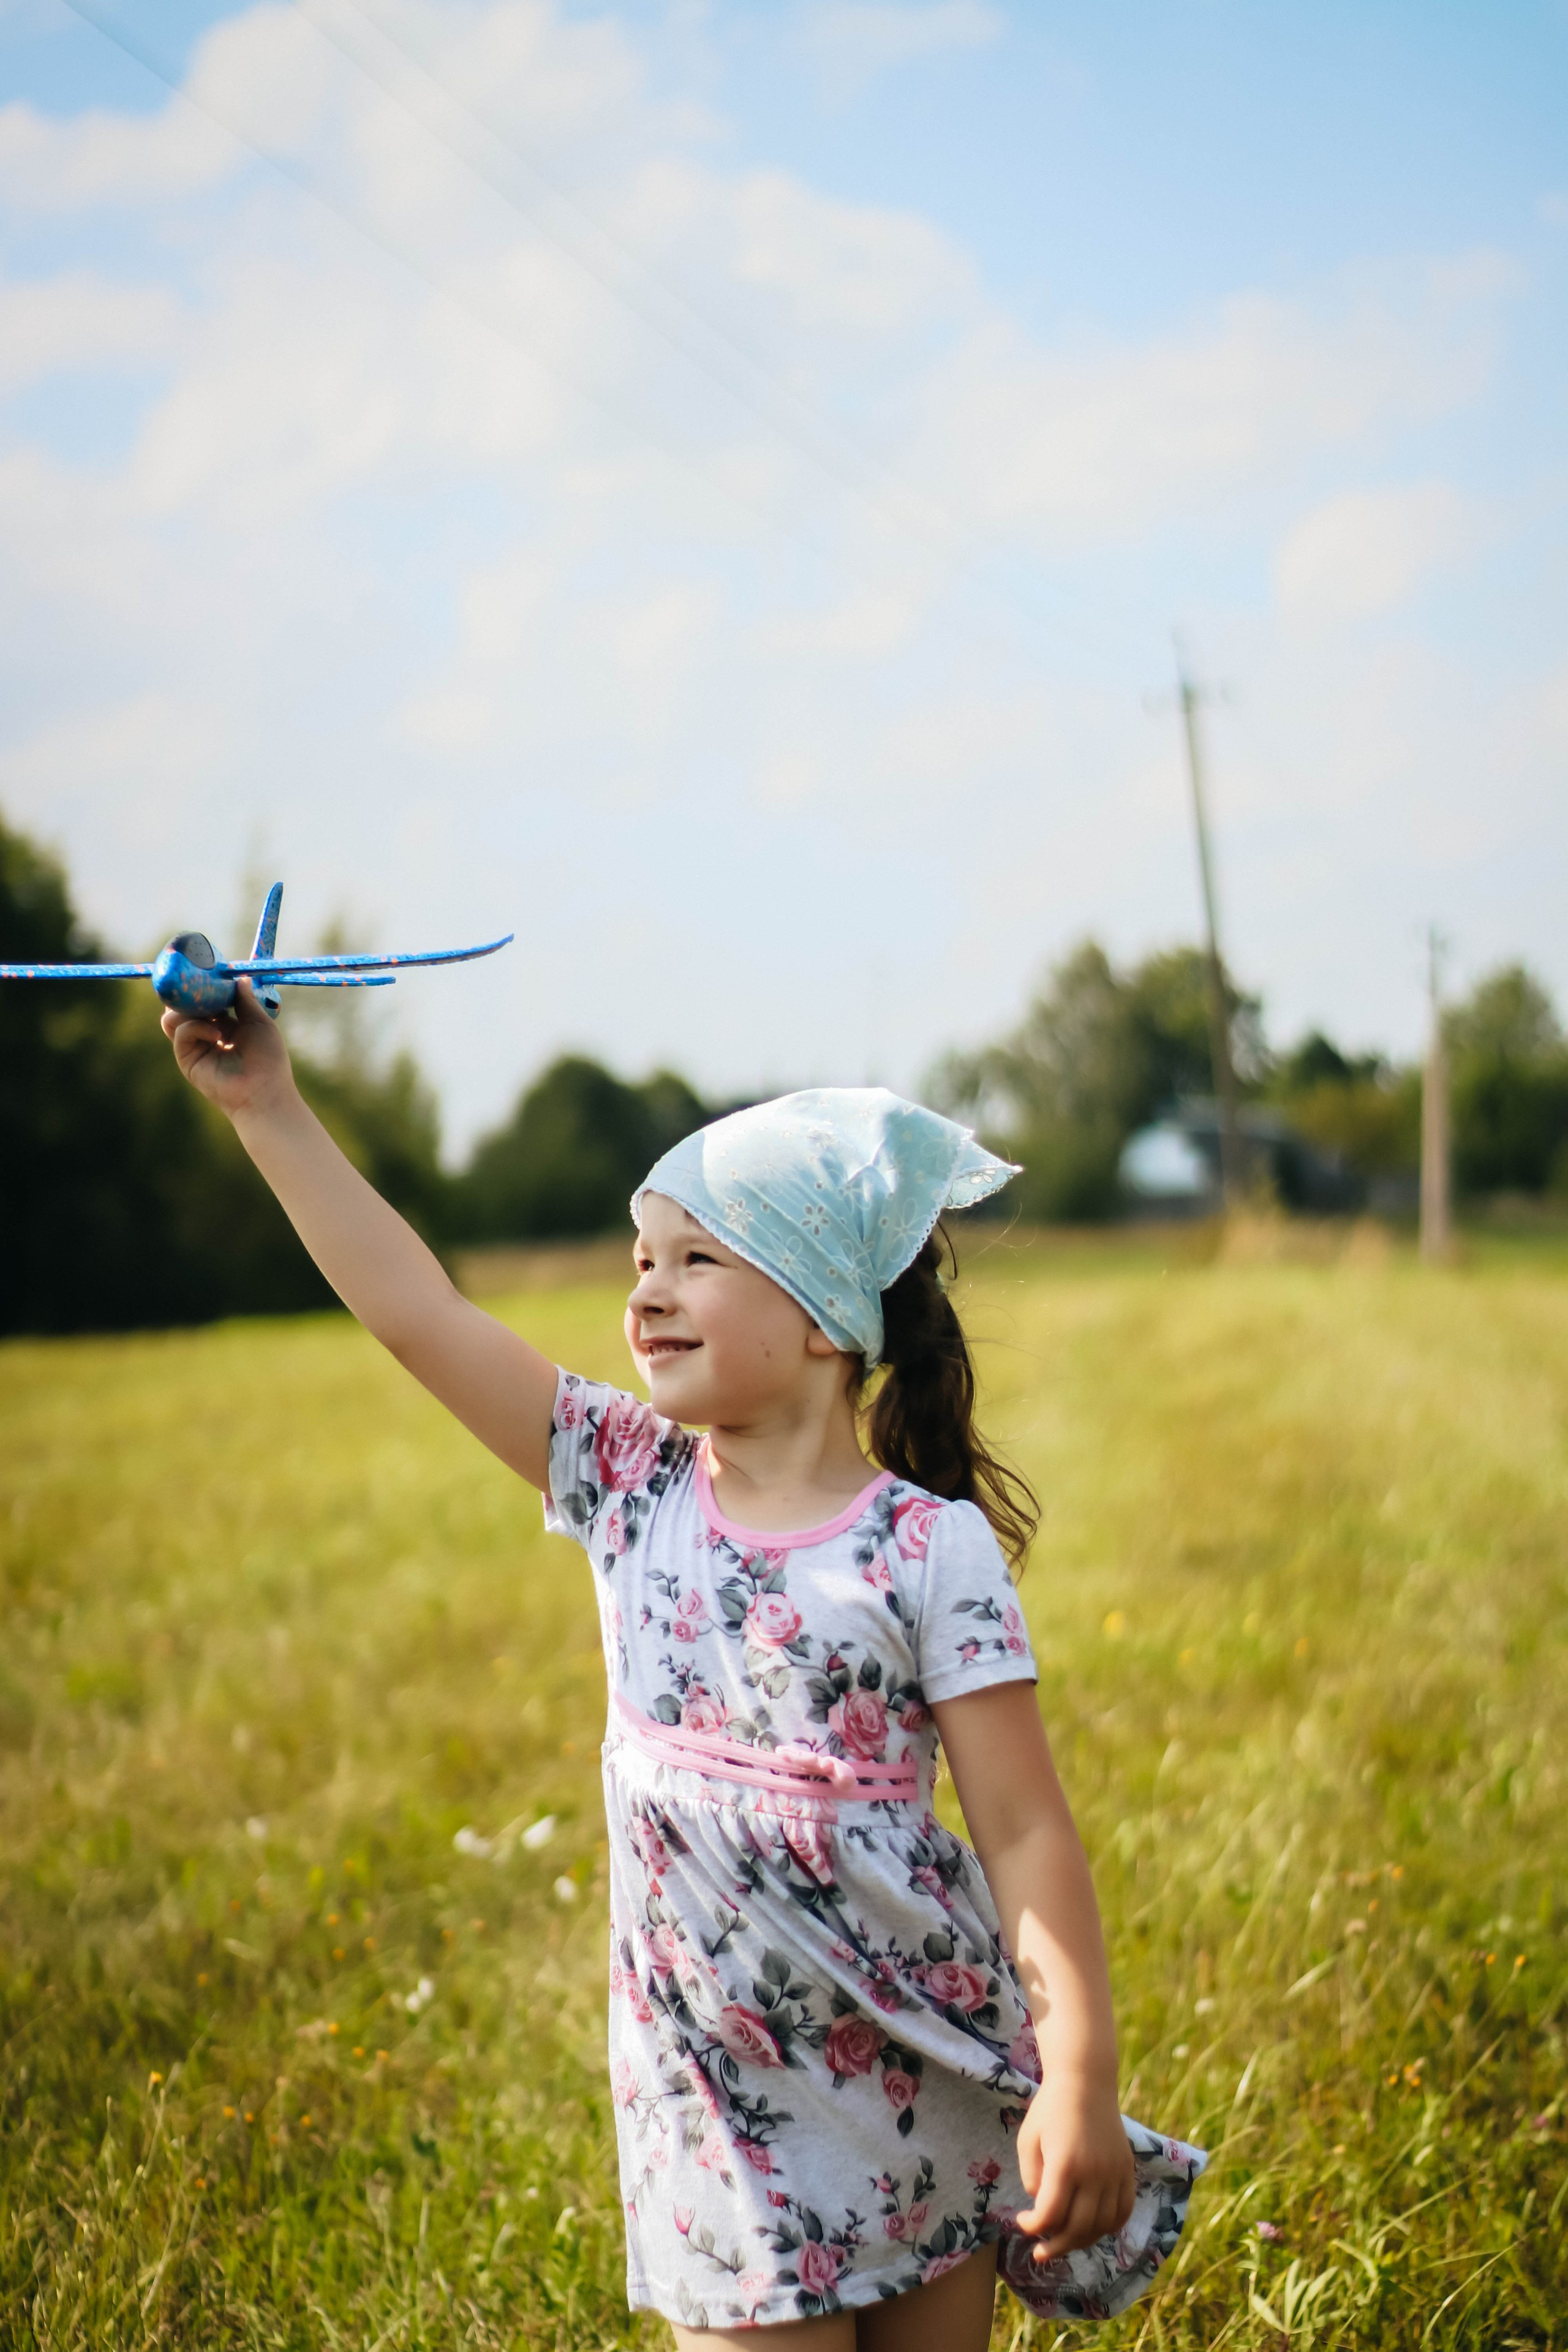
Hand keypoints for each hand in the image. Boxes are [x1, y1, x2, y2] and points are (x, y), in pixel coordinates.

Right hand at [162, 977, 295, 1120]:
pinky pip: (181, 1033)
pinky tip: (217, 1034)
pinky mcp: (187, 1059)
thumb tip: (240, 978)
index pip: (206, 1000)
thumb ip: (245, 1000)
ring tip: (207, 1007)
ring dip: (188, 1007)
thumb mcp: (259, 1022)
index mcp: (225, 1025)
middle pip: (185, 1006)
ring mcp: (195, 1046)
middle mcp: (207, 1034)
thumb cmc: (268, 1059)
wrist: (263, 1091)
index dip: (204, 986)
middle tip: (197, 979)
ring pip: (175, 1017)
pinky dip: (196, 1027)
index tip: (206, 968)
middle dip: (189, 993)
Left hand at [1014, 2070, 1135, 2261]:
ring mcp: (1114, 2173)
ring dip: (1082, 2240)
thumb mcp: (1028, 2139)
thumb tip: (1043, 2206)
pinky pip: (1122, 2211)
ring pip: (1102, 2226)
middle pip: (1079, 2228)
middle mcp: (1094, 2173)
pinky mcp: (1127, 2170)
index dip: (1033, 2227)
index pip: (1051, 2215)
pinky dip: (1108, 2227)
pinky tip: (1091, 2227)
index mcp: (1065, 2164)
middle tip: (1040, 2252)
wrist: (1086, 2080)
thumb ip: (1033, 2177)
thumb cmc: (1050, 2108)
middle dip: (1056, 2246)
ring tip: (1063, 2240)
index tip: (1022, 2222)